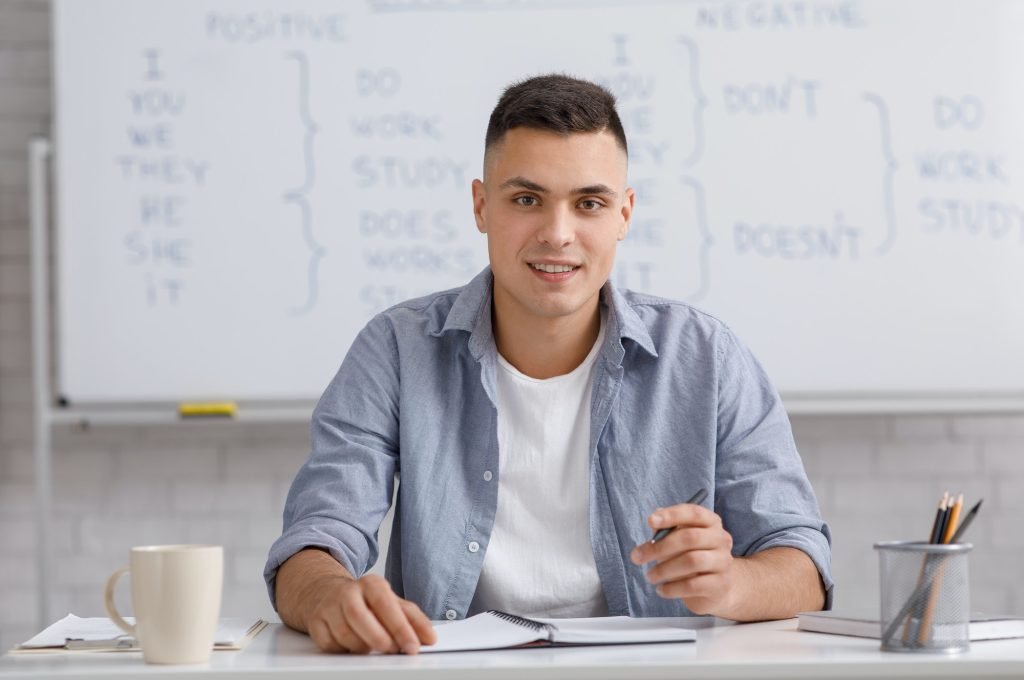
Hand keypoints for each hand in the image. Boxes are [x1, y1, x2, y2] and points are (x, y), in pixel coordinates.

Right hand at [304, 574, 436, 653]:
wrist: (326, 592)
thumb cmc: (365, 601)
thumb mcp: (391, 603)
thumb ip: (412, 619)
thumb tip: (429, 638)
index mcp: (371, 584)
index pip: (386, 604)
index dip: (400, 627)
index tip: (413, 646)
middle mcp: (348, 593)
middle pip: (360, 617)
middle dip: (379, 638)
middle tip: (393, 650)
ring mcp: (329, 607)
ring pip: (343, 633)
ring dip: (362, 647)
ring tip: (373, 647)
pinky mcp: (316, 623)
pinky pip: (330, 644)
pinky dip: (344, 649)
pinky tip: (353, 645)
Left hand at [629, 502, 735, 615]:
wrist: (715, 589)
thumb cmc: (691, 557)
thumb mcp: (679, 541)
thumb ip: (667, 530)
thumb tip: (654, 522)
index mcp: (711, 522)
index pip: (694, 513)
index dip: (672, 515)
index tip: (650, 521)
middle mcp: (721, 539)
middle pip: (690, 537)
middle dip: (659, 547)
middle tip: (637, 557)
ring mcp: (723, 562)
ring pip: (691, 561)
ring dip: (664, 569)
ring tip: (650, 576)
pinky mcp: (720, 584)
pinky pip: (692, 585)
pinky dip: (672, 588)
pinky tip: (661, 590)